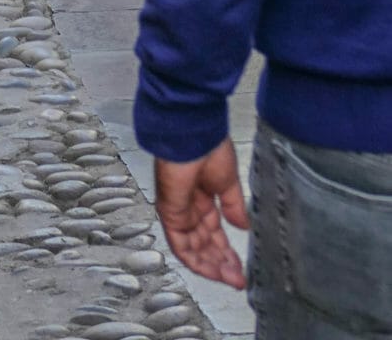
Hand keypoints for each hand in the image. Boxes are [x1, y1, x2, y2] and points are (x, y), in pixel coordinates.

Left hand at [154, 143, 248, 288]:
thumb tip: (242, 226)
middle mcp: (189, 205)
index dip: (226, 251)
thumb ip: (234, 206)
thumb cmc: (208, 146)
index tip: (240, 266)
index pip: (213, 231)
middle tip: (238, 278)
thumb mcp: (228, 182)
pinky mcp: (170, 212)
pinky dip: (196, 261)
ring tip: (231, 279)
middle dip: (221, 263)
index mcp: (202, 196)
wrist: (193, 133)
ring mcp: (178, 210)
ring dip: (212, 266)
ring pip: (193, 248)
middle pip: (203, 244)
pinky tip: (213, 271)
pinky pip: (180, 244)